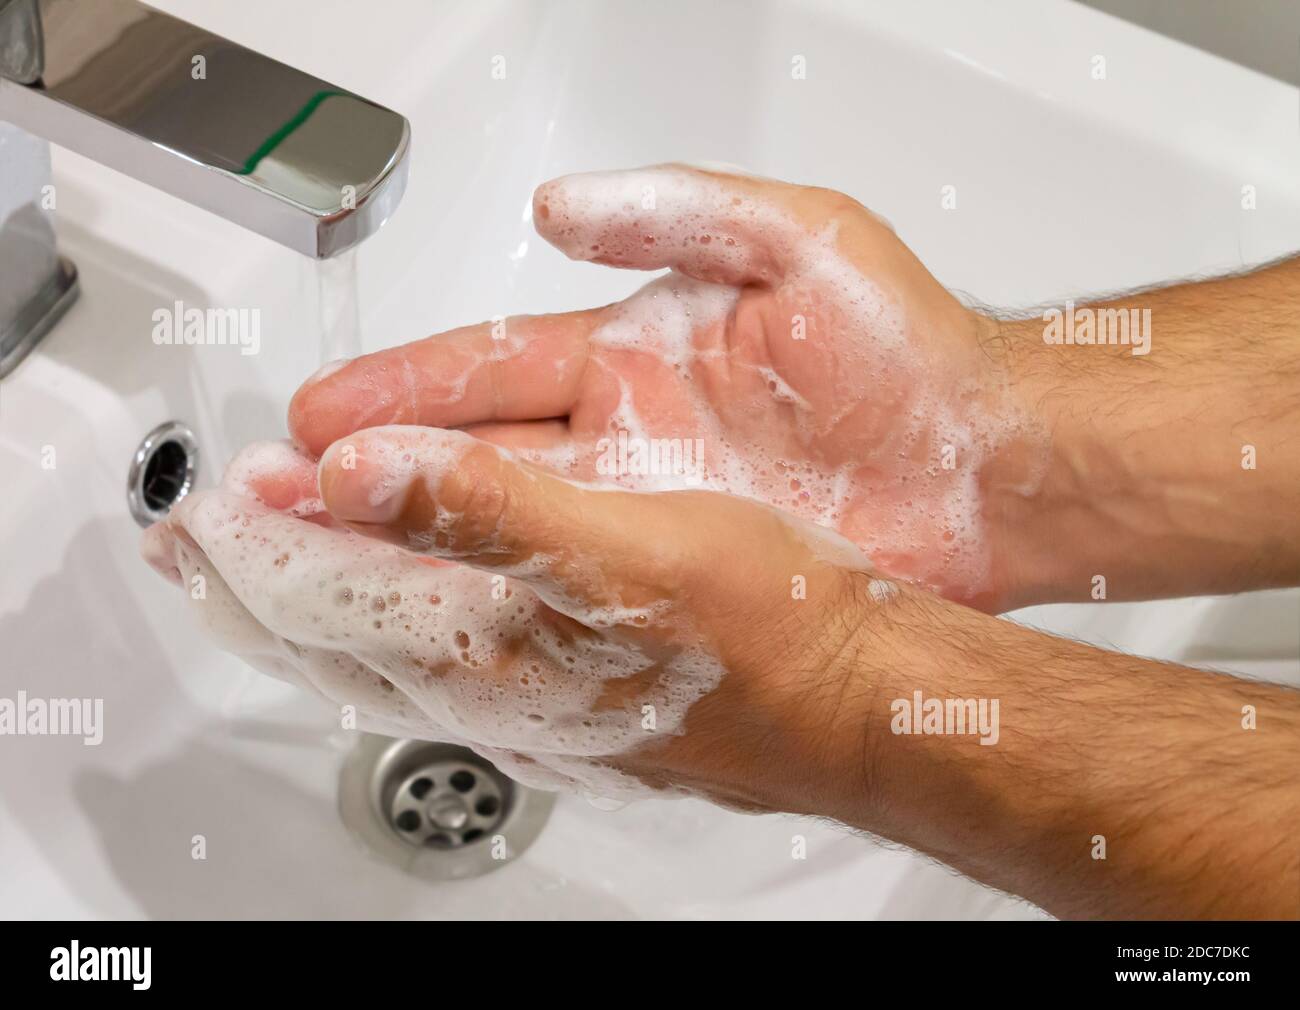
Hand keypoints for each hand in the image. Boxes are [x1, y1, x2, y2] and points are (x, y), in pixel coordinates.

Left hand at [142, 426, 883, 810]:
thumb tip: (360, 475)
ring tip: (271, 571)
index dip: (256, 542)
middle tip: (199, 545)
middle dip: (257, 584)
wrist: (858, 700)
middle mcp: (495, 690)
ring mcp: (529, 702)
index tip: (206, 502)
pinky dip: (388, 622)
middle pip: (333, 639)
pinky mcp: (569, 696)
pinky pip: (439, 662)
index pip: (325, 597)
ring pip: (381, 654)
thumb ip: (487, 511)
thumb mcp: (628, 553)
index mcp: (490, 650)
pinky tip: (399, 617)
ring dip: (315, 603)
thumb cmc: (770, 633)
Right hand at [290, 165, 1040, 610]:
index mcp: (639, 348)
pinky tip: (451, 612)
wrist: (991, 466)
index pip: (493, 364)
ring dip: (424, 542)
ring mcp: (655, 503)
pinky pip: (577, 582)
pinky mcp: (691, 566)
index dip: (405, 386)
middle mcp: (632, 429)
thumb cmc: (914, 350)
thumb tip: (562, 208)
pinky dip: (509, 596)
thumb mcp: (803, 240)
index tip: (327, 408)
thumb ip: (682, 212)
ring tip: (334, 561)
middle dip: (380, 470)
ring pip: (510, 525)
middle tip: (289, 493)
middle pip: (478, 451)